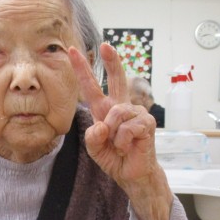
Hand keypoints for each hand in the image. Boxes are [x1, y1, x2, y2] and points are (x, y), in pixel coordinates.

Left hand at [70, 43, 156, 183]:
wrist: (131, 173)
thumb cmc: (114, 157)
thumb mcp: (94, 147)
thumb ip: (93, 136)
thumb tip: (103, 124)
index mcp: (104, 110)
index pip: (92, 86)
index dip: (83, 69)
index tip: (72, 51)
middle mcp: (120, 107)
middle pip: (117, 79)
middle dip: (112, 61)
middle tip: (106, 45)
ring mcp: (136, 113)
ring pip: (116, 113)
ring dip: (113, 133)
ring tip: (119, 144)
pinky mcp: (147, 122)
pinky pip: (127, 127)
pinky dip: (123, 141)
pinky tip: (129, 146)